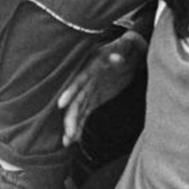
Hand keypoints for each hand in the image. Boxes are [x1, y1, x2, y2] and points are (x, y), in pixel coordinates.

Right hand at [57, 31, 146, 146]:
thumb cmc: (123, 48)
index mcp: (89, 69)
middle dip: (70, 117)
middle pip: (75, 101)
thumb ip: (120, 51)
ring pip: (77, 111)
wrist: (127, 54)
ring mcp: (88, 93)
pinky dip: (79, 126)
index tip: (61, 104)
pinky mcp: (93, 100)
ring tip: (67, 142)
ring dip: (72, 125)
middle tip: (68, 133)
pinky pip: (84, 115)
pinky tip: (74, 140)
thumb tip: (118, 59)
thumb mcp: (123, 47)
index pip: (77, 82)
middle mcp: (85, 83)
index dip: (69, 92)